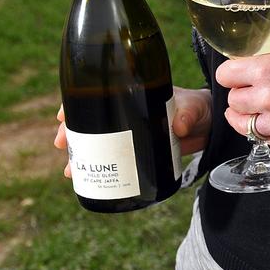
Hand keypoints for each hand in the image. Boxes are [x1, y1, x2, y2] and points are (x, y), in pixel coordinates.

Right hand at [53, 86, 212, 177]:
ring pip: (96, 140)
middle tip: (61, 143)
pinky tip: (88, 178)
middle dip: (71, 130)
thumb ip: (186, 115)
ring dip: (80, 153)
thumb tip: (177, 127)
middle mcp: (127, 111)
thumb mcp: (192, 107)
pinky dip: (97, 166)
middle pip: (90, 118)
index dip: (77, 101)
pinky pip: (111, 158)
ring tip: (69, 169)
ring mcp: (130, 131)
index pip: (99, 92)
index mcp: (134, 92)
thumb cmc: (197, 107)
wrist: (209, 125)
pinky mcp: (137, 151)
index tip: (63, 114)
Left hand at [216, 44, 269, 149]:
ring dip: (251, 116)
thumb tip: (252, 70)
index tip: (237, 73)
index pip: (226, 75)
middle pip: (233, 102)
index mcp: (269, 69)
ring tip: (264, 107)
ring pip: (245, 126)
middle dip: (241, 94)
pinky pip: (268, 139)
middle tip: (253, 89)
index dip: (232, 73)